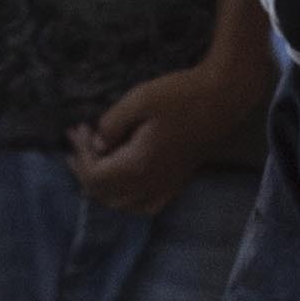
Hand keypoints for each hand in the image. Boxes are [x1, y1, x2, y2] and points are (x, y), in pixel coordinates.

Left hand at [67, 56, 265, 216]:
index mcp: (139, 166)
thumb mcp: (138, 100)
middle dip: (85, 169)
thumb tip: (98, 144)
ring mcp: (167, 187)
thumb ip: (112, 124)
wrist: (221, 99)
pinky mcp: (177, 183)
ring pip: (124, 205)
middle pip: (105, 195)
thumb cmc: (180, 95)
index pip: (95, 177)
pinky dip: (127, 197)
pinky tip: (123, 177)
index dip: (80, 154)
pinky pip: (145, 205)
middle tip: (79, 140)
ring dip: (103, 186)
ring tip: (95, 158)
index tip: (78, 129)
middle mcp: (152, 184)